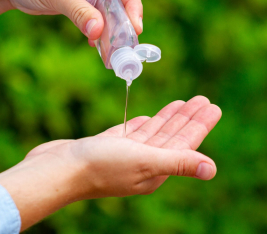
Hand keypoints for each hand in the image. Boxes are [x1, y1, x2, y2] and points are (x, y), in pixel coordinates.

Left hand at [0, 0, 142, 42]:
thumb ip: (78, 11)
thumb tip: (99, 32)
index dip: (131, 5)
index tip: (134, 30)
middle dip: (122, 21)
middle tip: (126, 46)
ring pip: (113, 6)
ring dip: (112, 29)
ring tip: (114, 52)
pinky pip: (101, 12)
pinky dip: (100, 28)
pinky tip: (97, 45)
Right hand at [0, 96, 221, 229]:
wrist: (57, 170)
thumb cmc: (99, 166)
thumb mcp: (143, 161)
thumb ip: (177, 162)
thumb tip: (212, 169)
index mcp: (154, 168)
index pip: (184, 143)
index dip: (198, 124)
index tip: (211, 106)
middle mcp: (141, 163)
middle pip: (170, 136)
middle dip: (186, 118)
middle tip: (202, 100)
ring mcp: (122, 155)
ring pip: (152, 134)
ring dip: (167, 118)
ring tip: (181, 103)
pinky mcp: (105, 147)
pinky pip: (130, 134)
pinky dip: (141, 125)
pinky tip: (147, 118)